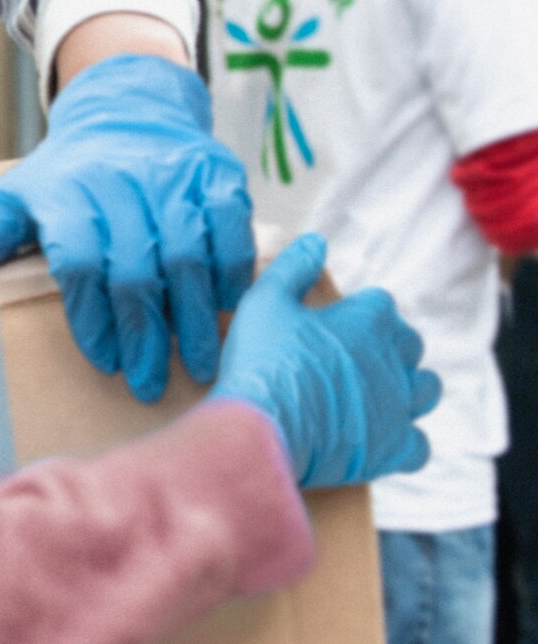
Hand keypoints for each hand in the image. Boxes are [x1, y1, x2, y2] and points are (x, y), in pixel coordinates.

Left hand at [0, 53, 253, 402]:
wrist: (126, 112)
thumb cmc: (64, 175)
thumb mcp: (12, 199)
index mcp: (66, 191)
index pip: (79, 259)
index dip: (91, 314)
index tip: (102, 359)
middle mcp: (121, 180)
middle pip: (137, 266)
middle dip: (145, 332)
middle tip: (149, 382)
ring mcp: (173, 176)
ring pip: (188, 254)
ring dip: (195, 316)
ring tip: (197, 365)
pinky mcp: (218, 174)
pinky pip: (233, 230)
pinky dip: (233, 273)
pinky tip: (228, 310)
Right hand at [213, 234, 439, 487]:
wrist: (265, 426)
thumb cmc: (264, 358)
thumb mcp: (265, 299)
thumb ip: (293, 267)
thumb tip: (316, 241)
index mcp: (366, 321)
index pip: (382, 303)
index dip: (359, 309)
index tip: (336, 320)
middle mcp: (392, 362)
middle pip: (410, 343)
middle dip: (389, 344)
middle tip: (351, 352)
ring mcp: (398, 407)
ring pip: (426, 389)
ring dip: (408, 385)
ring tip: (375, 390)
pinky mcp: (394, 448)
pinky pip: (420, 444)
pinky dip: (406, 438)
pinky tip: (380, 435)